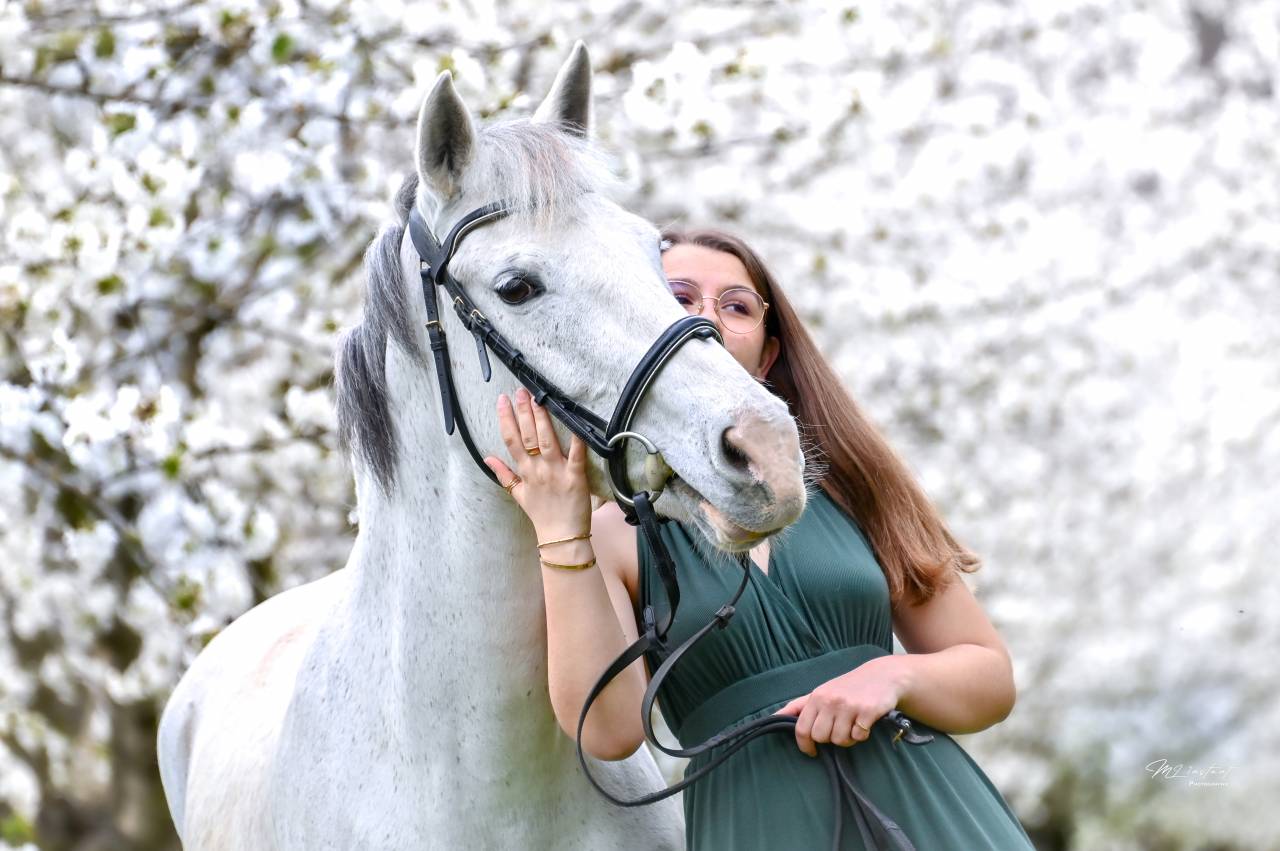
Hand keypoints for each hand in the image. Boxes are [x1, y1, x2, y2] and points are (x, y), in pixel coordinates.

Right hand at [483, 386, 591, 535]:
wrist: (560, 537)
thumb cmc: (541, 515)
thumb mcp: (518, 494)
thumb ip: (503, 474)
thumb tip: (487, 457)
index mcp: (525, 471)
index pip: (511, 440)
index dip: (505, 419)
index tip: (502, 400)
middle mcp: (538, 469)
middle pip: (527, 436)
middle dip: (523, 412)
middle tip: (520, 391)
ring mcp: (556, 472)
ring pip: (547, 440)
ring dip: (541, 419)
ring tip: (538, 399)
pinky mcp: (575, 477)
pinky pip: (576, 455)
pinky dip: (577, 440)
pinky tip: (576, 423)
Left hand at [772, 656, 904, 756]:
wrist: (883, 676)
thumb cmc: (848, 687)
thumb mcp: (822, 692)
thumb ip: (799, 705)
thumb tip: (773, 718)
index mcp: (816, 697)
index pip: (801, 728)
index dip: (804, 745)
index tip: (811, 752)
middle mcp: (830, 700)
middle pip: (821, 737)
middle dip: (830, 739)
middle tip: (839, 729)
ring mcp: (848, 705)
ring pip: (840, 740)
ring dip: (848, 738)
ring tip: (852, 725)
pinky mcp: (867, 711)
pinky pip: (858, 736)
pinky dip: (862, 735)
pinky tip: (865, 723)